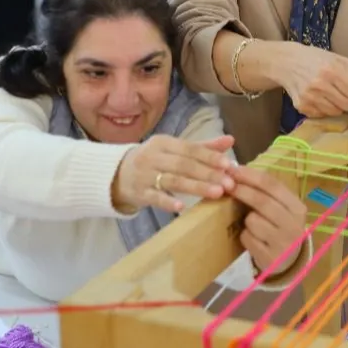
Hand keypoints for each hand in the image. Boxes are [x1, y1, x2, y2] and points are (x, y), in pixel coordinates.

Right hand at [114, 135, 235, 213]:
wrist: (117, 175)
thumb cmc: (153, 161)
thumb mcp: (174, 150)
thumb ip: (202, 147)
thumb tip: (230, 140)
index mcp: (164, 143)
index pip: (190, 149)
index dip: (210, 156)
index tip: (229, 165)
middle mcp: (154, 156)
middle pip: (184, 165)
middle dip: (208, 174)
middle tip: (229, 184)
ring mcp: (145, 175)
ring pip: (173, 180)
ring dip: (195, 187)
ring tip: (216, 193)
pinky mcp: (139, 193)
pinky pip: (155, 197)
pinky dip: (167, 202)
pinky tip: (181, 207)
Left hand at [228, 166, 306, 277]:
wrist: (289, 260)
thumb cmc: (280, 227)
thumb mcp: (281, 209)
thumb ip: (265, 192)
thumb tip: (236, 172)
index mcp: (298, 208)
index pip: (273, 185)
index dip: (251, 175)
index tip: (233, 169)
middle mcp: (294, 225)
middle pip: (262, 201)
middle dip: (242, 191)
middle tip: (227, 186)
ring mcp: (283, 243)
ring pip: (253, 221)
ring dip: (246, 219)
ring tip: (252, 224)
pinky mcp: (270, 258)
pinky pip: (248, 238)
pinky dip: (245, 236)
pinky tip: (253, 239)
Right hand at [277, 43, 347, 118]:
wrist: (287, 62)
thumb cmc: (318, 59)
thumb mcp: (340, 60)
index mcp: (333, 70)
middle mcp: (321, 85)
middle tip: (345, 92)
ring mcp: (310, 97)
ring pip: (337, 112)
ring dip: (338, 105)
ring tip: (330, 93)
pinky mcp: (301, 106)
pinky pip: (323, 115)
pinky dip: (324, 108)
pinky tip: (319, 97)